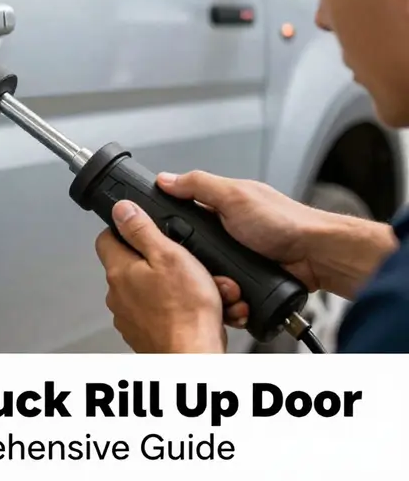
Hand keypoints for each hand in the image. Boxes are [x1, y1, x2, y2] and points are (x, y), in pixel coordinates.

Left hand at [95, 199, 226, 353]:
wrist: (193, 358)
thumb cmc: (186, 313)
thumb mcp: (169, 255)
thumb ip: (142, 230)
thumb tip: (121, 209)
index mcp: (119, 270)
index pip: (106, 238)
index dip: (125, 228)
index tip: (143, 228)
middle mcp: (118, 295)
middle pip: (131, 264)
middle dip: (159, 260)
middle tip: (184, 262)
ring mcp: (129, 317)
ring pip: (149, 289)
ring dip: (173, 285)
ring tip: (200, 288)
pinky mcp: (143, 333)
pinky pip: (158, 311)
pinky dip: (176, 307)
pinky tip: (196, 307)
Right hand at [155, 171, 325, 325]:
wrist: (316, 256)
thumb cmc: (284, 221)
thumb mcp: (235, 196)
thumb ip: (198, 186)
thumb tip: (166, 179)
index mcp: (220, 208)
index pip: (182, 216)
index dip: (171, 228)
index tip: (163, 239)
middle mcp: (226, 234)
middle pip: (191, 254)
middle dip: (194, 265)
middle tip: (200, 267)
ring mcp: (236, 260)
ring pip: (207, 279)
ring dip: (213, 286)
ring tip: (226, 285)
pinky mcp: (246, 283)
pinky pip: (227, 297)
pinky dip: (229, 300)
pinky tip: (235, 298)